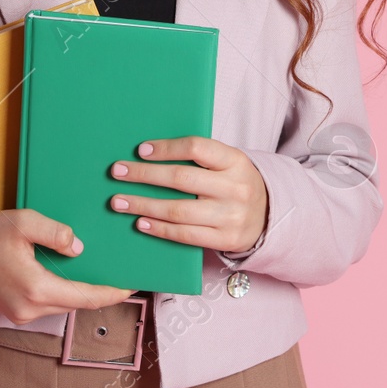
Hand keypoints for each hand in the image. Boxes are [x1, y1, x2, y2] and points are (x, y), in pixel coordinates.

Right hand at [0, 209, 135, 325]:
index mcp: (35, 288)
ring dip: (80, 292)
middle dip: (99, 291)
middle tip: (121, 276)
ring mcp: (20, 314)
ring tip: (101, 275)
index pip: (85, 297)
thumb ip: (57, 233)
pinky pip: (49, 305)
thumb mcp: (24, 223)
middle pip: (76, 303)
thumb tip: (80, 248)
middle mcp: (29, 309)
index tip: (132, 287)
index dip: (112, 293)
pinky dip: (63, 293)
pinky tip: (72, 277)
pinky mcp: (15, 312)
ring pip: (63, 306)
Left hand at [109, 137, 268, 254]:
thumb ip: (199, 158)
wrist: (269, 216)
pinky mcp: (225, 239)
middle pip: (180, 179)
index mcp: (235, 160)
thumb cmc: (236, 183)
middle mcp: (235, 187)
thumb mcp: (228, 163)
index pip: (196, 148)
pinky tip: (140, 222)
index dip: (166, 148)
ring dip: (143, 204)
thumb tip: (148, 153)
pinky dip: (159, 228)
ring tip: (119, 201)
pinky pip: (184, 234)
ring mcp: (231, 216)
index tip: (140, 150)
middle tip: (117, 172)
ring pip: (178, 210)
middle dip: (144, 175)